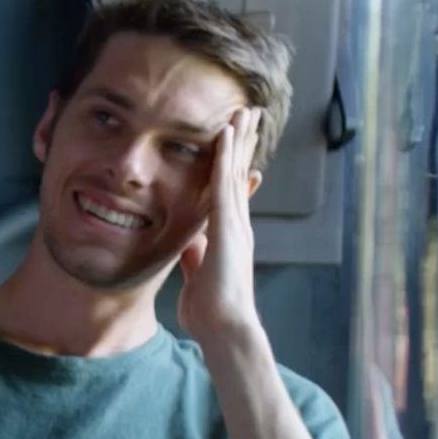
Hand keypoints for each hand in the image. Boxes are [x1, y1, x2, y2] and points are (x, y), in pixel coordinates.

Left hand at [176, 107, 262, 342]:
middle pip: (240, 173)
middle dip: (244, 142)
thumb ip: (193, 254)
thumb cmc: (211, 309)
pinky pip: (225, 185)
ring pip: (236, 171)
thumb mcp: (195, 274)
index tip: (237, 139)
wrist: (224, 328)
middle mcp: (237, 224)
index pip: (232, 190)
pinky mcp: (228, 227)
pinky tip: (223, 134)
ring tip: (243, 111)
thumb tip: (186, 240)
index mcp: (229, 234)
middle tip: (250, 112)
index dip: (235, 163)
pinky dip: (224, 158)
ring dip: (238, 140)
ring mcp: (235, 224)